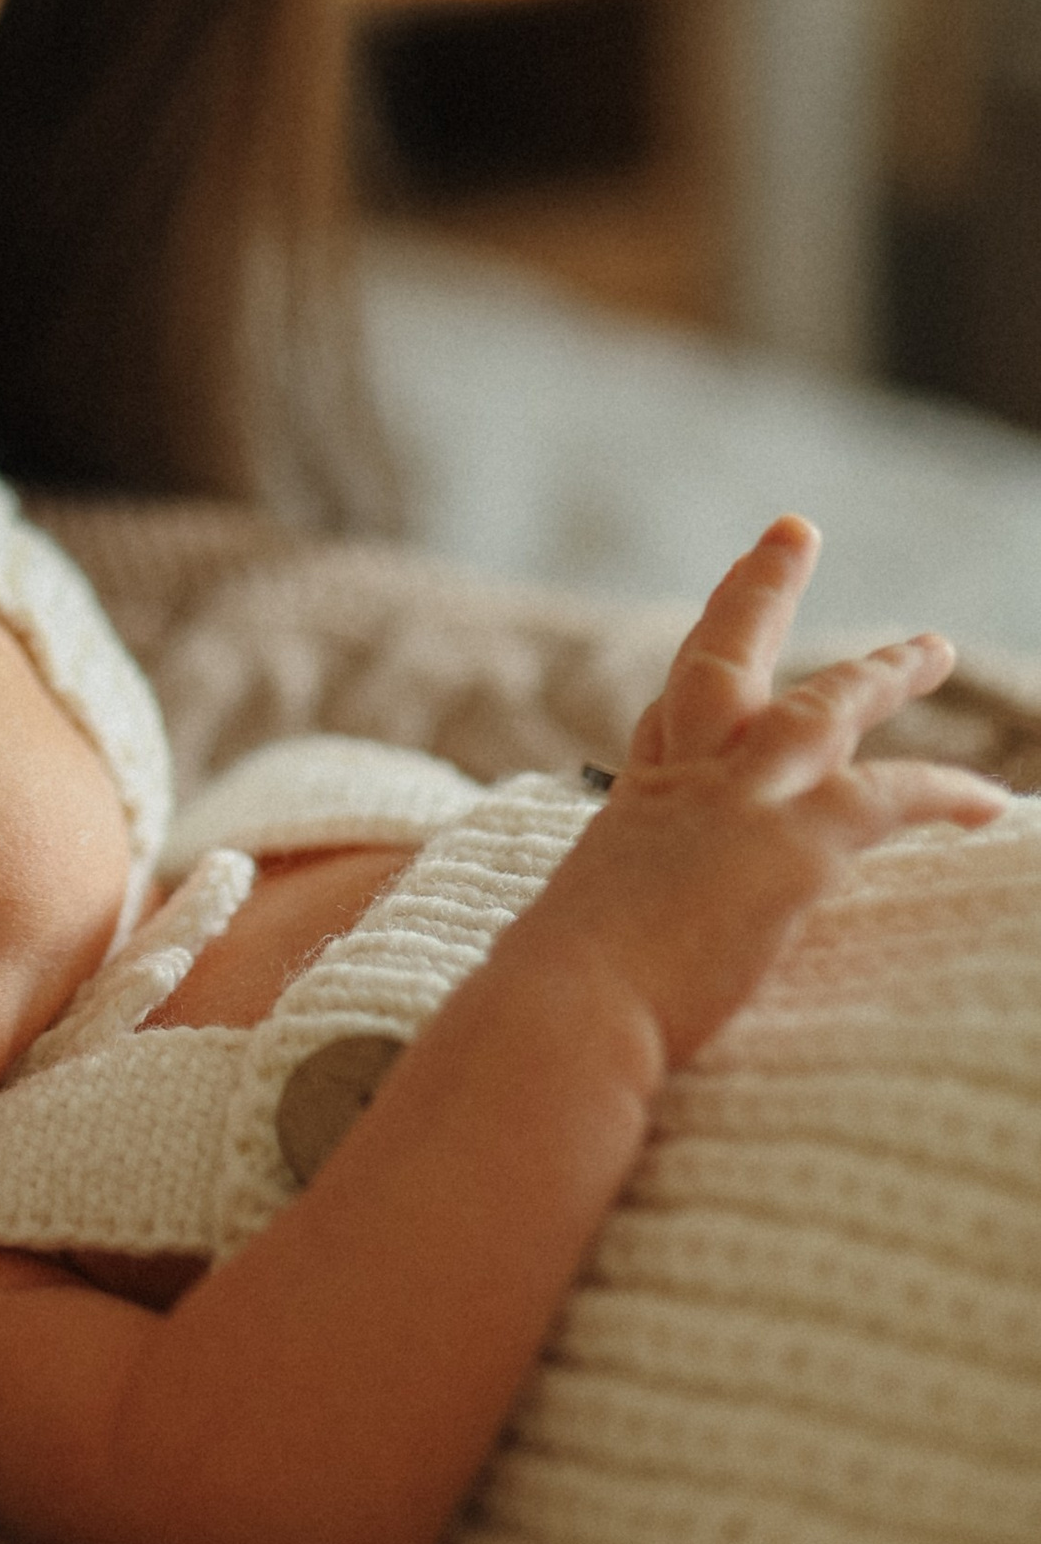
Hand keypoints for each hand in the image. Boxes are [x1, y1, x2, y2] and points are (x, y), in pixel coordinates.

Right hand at [526, 515, 1007, 1071]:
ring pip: (821, 705)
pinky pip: (893, 797)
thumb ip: (591, 940)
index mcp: (631, 813)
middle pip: (722, 662)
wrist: (564, 1012)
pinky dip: (945, 793)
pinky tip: (992, 801)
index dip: (694, 678)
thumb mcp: (566, 949)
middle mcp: (680, 786)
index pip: (668, 724)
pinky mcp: (794, 843)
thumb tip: (560, 991)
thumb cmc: (550, 1010)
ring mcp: (738, 803)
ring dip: (880, 671)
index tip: (712, 636)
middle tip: (791, 531)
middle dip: (757, 591)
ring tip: (931, 646)